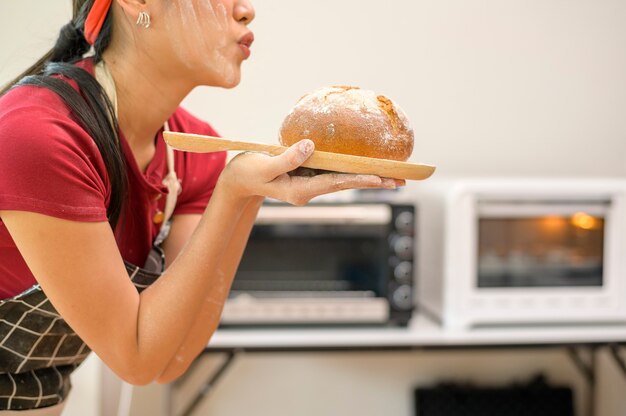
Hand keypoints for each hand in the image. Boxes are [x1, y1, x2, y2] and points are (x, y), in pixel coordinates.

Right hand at [219, 139, 403, 204]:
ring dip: (366, 177)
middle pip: (346, 185)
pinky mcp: (307, 176)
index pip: (335, 184)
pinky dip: (351, 169)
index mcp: (301, 191)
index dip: (358, 179)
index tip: (380, 177)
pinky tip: (364, 166)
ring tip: (392, 176)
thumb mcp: (264, 166)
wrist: (238, 181)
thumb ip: (287, 158)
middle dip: (373, 182)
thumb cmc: (248, 172)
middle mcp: (309, 190)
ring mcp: (309, 184)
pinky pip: (333, 172)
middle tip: (400, 181)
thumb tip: (312, 146)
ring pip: (343, 180)